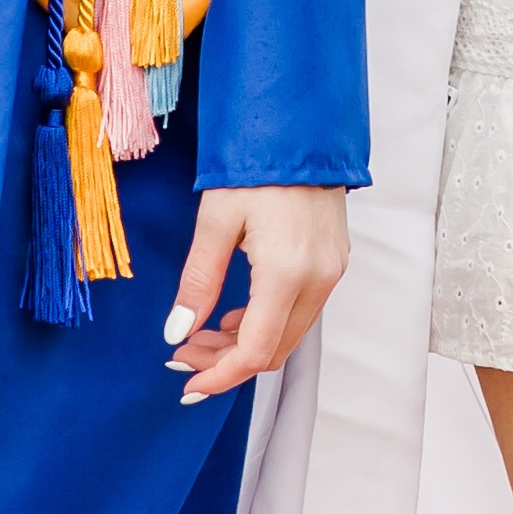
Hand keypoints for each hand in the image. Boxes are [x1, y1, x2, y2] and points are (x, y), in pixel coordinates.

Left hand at [165, 184, 350, 403]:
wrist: (302, 129)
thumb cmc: (257, 166)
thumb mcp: (215, 221)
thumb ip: (198, 282)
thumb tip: (177, 334)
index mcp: (287, 271)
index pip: (256, 351)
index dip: (219, 376)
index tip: (187, 384)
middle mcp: (319, 278)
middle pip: (275, 350)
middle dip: (227, 362)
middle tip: (186, 354)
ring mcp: (333, 270)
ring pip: (290, 334)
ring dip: (247, 343)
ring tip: (205, 332)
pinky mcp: (335, 261)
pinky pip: (302, 311)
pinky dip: (269, 322)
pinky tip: (238, 311)